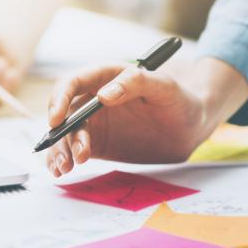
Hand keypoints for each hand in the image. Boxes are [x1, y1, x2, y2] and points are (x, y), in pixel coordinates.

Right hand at [45, 63, 214, 176]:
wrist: (190, 127)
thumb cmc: (179, 99)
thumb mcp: (164, 86)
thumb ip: (135, 83)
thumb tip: (104, 95)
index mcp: (106, 76)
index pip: (73, 82)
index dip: (59, 98)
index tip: (57, 119)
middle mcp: (93, 98)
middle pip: (65, 112)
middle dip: (61, 134)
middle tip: (72, 155)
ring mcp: (94, 122)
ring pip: (66, 134)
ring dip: (59, 150)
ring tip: (64, 168)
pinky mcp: (97, 143)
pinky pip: (73, 150)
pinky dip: (63, 160)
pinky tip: (62, 171)